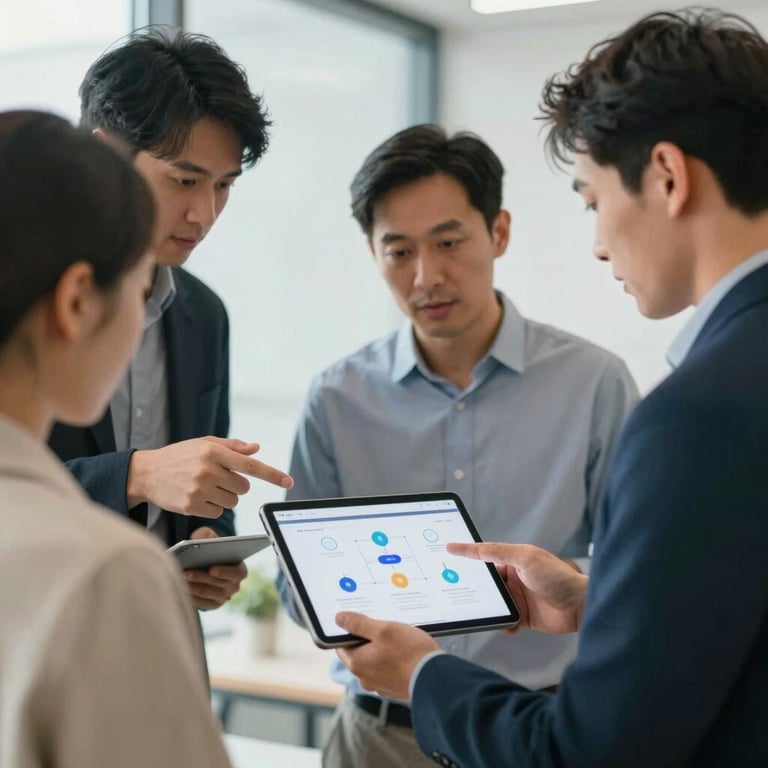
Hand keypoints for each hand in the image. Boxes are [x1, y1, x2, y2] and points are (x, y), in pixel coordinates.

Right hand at [126, 436, 293, 516]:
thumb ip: (232, 447)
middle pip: (243, 488)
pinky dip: (212, 507)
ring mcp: (198, 488)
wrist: (146, 472)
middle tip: (218, 479)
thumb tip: (256, 448)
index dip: (272, 474)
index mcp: (214, 451)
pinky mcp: (191, 505)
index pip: (250, 465)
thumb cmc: (180, 456)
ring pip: (232, 502)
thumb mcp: (204, 444)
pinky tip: (197, 497)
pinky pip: (218, 512)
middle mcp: (207, 469)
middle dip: (236, 486)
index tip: (289, 482)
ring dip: (225, 497)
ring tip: (206, 487)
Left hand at [184, 527, 247, 610]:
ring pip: (209, 594)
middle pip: (220, 585)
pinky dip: (192, 597)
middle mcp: (234, 586)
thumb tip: (199, 540)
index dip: (225, 571)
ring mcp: (224, 597)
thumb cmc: (208, 547)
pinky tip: (180, 589)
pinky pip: (202, 604)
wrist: (205, 562)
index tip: (212, 569)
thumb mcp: (208, 536)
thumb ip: (206, 535)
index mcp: (239, 569)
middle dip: (202, 578)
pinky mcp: (212, 605)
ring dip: (194, 587)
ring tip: (181, 579)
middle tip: (187, 573)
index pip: (237, 573)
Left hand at [334, 612, 439, 700]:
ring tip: (396, 636)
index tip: (361, 620)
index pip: (342, 645)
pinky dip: (391, 660)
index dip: (349, 631)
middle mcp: (364, 677)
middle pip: (358, 653)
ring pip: (373, 661)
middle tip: (381, 625)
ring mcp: (379, 684)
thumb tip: (339, 619)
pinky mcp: (394, 687)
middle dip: (367, 639)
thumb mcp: (383, 629)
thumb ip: (359, 624)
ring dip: (381, 649)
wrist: (434, 678)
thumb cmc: (409, 652)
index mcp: (357, 663)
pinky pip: (386, 669)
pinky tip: (404, 651)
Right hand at [446, 542, 587, 634]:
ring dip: (488, 608)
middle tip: (457, 588)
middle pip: (486, 582)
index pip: (485, 556)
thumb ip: (498, 552)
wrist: (580, 606)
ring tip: (480, 611)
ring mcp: (518, 598)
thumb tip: (473, 546)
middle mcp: (513, 577)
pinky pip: (504, 621)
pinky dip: (502, 624)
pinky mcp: (523, 617)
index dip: (467, 555)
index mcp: (513, 560)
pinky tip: (507, 625)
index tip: (448, 551)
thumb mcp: (524, 558)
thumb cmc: (556, 576)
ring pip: (493, 603)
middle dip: (474, 587)